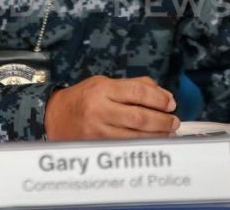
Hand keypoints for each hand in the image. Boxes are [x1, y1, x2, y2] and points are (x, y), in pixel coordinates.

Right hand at [45, 75, 179, 139]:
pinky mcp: (97, 146)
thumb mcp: (105, 83)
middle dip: (162, 121)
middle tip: (174, 122)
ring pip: (136, 136)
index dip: (159, 99)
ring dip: (157, 135)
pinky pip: (126, 147)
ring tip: (168, 133)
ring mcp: (97, 130)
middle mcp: (99, 109)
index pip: (138, 92)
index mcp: (103, 89)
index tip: (171, 104)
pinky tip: (152, 142)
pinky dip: (143, 145)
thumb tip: (164, 96)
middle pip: (140, 117)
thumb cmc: (84, 98)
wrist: (54, 116)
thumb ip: (134, 85)